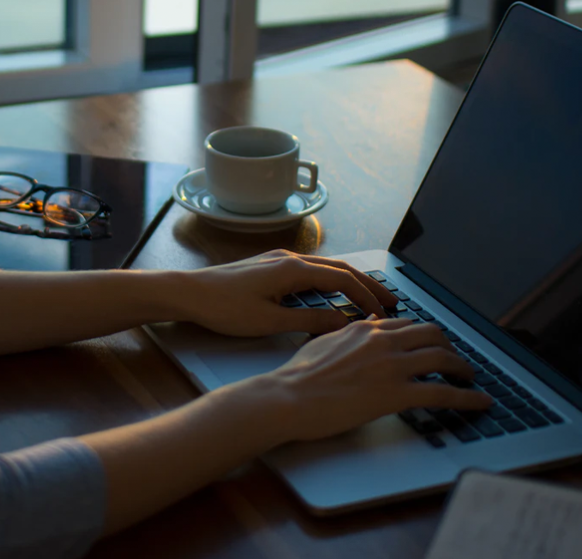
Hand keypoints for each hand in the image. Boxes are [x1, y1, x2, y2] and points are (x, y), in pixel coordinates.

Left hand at [177, 250, 399, 336]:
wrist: (189, 292)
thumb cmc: (224, 308)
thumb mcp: (269, 321)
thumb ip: (309, 322)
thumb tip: (343, 323)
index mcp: (293, 269)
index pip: (343, 280)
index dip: (367, 297)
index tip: (384, 315)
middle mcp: (289, 258)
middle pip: (340, 268)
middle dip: (368, 284)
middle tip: (392, 301)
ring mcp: (279, 260)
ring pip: (326, 267)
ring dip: (350, 281)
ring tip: (369, 298)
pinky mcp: (269, 266)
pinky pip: (310, 270)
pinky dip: (330, 281)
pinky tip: (333, 294)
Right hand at [242, 317, 493, 442]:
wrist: (289, 397)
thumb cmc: (298, 376)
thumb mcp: (322, 342)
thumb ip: (347, 334)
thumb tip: (363, 326)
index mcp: (364, 330)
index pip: (406, 325)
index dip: (424, 335)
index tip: (431, 344)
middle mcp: (383, 341)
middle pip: (432, 334)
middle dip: (449, 346)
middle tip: (455, 359)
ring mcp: (392, 366)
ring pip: (443, 358)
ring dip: (463, 368)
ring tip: (470, 378)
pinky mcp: (397, 393)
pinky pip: (444, 393)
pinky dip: (468, 398)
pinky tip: (480, 402)